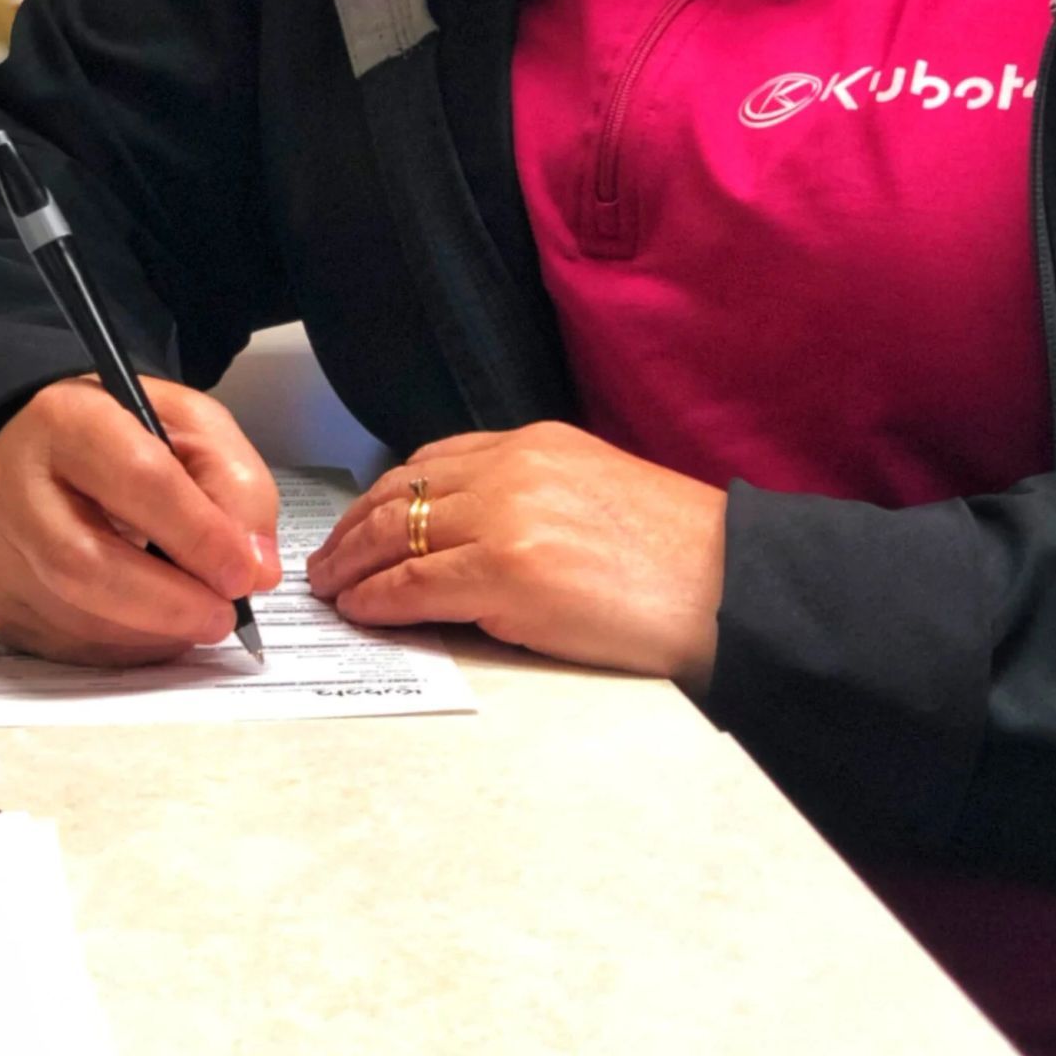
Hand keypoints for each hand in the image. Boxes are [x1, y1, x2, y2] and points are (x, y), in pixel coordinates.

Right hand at [0, 376, 281, 666]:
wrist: (45, 447)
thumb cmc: (121, 433)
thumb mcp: (191, 426)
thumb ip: (236, 486)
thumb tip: (254, 570)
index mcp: (68, 419)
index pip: (137, 480)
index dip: (199, 535)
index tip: (244, 573)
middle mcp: (14, 484)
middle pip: (84, 563)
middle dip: (170, 603)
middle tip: (224, 616)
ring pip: (72, 616)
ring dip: (152, 633)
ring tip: (196, 617)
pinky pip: (64, 645)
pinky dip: (125, 649)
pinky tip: (155, 628)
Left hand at [305, 423, 726, 687]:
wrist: (729, 588)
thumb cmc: (680, 557)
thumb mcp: (597, 494)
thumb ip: (534, 500)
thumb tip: (477, 539)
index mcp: (538, 443)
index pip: (434, 460)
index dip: (386, 495)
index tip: (361, 520)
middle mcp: (514, 468)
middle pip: (401, 492)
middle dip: (353, 528)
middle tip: (326, 560)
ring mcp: (506, 517)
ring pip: (396, 536)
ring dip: (352, 565)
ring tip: (330, 590)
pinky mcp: (506, 573)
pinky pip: (413, 586)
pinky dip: (376, 600)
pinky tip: (360, 612)